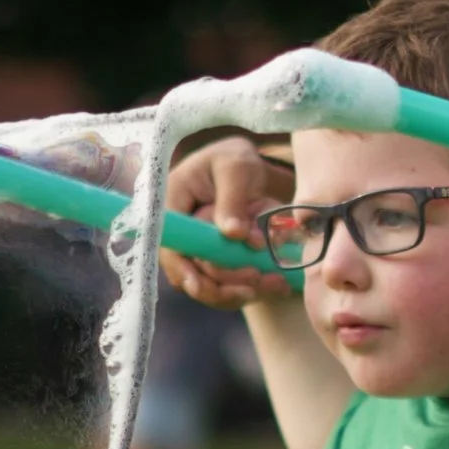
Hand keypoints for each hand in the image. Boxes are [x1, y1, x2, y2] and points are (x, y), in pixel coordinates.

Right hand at [161, 135, 295, 308]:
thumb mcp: (235, 167)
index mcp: (172, 205)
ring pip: (212, 284)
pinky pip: (229, 284)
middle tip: (258, 276)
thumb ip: (233, 198)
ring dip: (242, 289)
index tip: (202, 286)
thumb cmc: (234, 159)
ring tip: (274, 282)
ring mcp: (197, 250)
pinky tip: (277, 283)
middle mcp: (181, 233)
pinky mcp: (215, 260)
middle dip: (225, 280)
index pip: (170, 246)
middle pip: (191, 272)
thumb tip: (233, 234)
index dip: (183, 270)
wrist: (244, 166)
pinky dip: (254, 286)